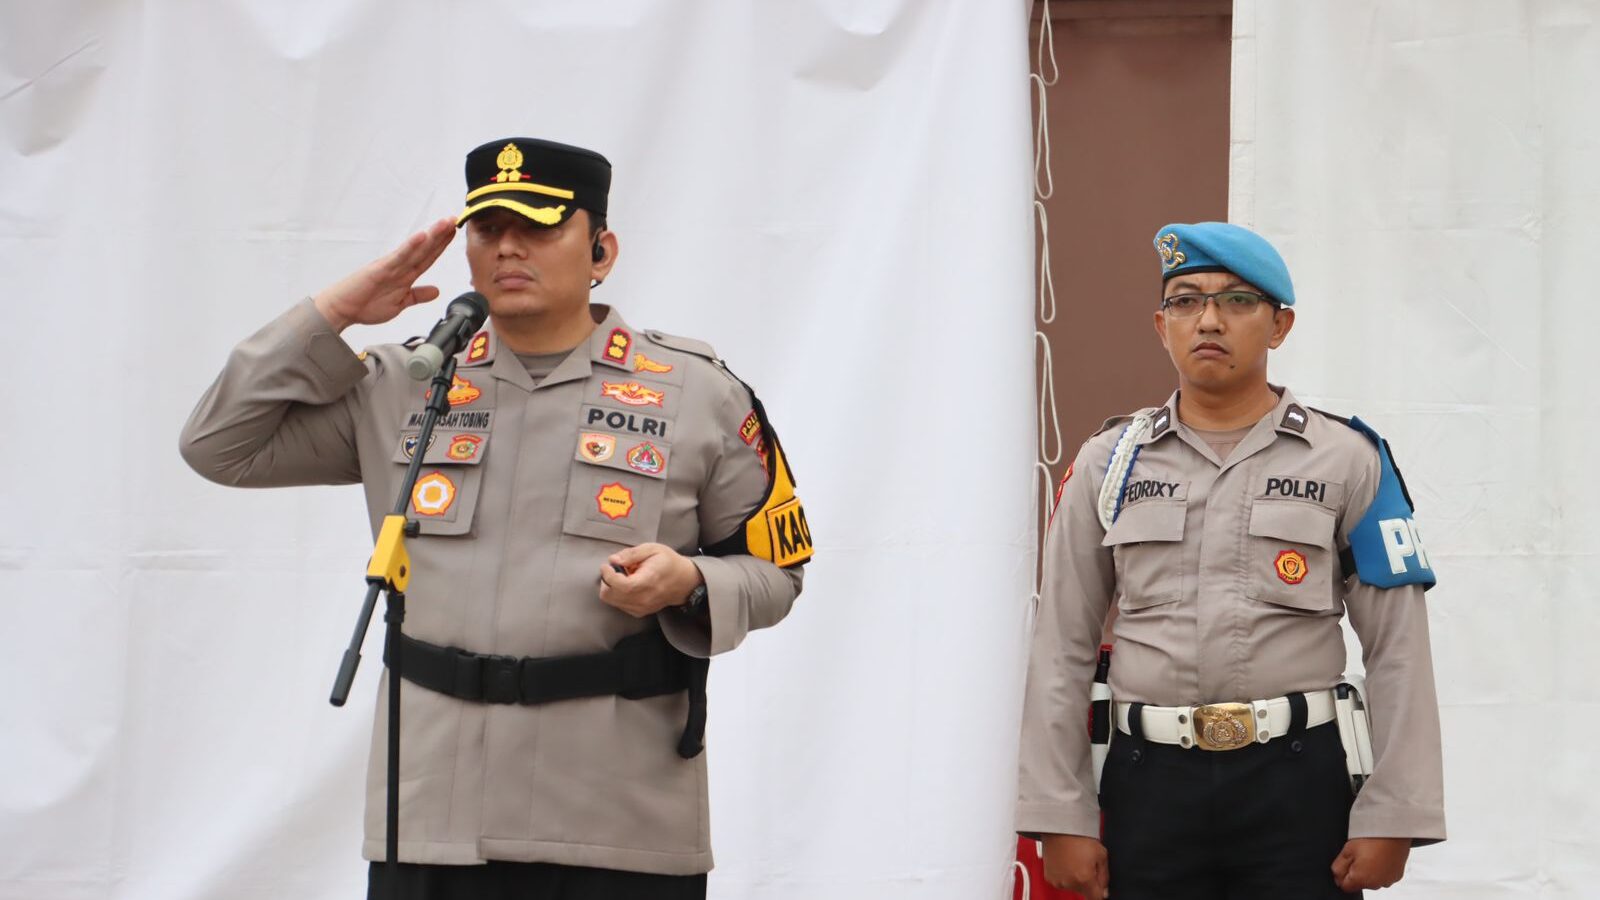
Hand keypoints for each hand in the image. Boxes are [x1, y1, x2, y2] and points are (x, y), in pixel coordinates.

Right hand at [312, 217, 456, 331]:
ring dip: (431, 235)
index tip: (454, 232)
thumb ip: (417, 295)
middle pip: (424, 248)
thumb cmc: (366, 304)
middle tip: (454, 219)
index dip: (441, 245)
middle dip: (440, 235)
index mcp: (405, 275)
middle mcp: (400, 267)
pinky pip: (399, 256)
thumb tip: (436, 291)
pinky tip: (422, 236)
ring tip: (445, 222)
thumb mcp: (400, 303)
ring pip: (415, 248)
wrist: (343, 310)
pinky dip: (410, 246)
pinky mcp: (381, 268)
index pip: (427, 257)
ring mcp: (391, 266)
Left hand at [598, 543, 703, 617]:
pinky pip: (618, 605)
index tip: (606, 565)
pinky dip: (617, 594)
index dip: (608, 575)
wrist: (684, 581)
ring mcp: (641, 608)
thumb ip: (631, 554)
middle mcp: (644, 598)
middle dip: (607, 580)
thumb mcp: (652, 549)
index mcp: (648, 581)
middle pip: (610, 595)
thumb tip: (613, 560)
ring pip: (612, 601)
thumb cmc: (668, 563)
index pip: (621, 585)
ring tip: (625, 576)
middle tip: (617, 569)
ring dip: (612, 587)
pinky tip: (628, 585)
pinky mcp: (639, 612)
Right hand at [1040, 834, 1108, 899]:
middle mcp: (1069, 883)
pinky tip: (1066, 861)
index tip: (1099, 883)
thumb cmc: (1079, 836)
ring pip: (1072, 886)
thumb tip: (1104, 891)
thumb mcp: (1101, 855)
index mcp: (1084, 879)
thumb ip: (1105, 877)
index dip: (1100, 891)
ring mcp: (1057, 881)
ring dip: (1075, 878)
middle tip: (1086, 864)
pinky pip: (1061, 881)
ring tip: (1075, 860)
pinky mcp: (1049, 877)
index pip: (1096, 898)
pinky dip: (1064, 875)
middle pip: (1084, 892)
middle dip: (1087, 881)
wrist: (1060, 826)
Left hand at [1332, 837, 1409, 891]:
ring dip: (1369, 870)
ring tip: (1371, 852)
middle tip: (1359, 853)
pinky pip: (1384, 875)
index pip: (1345, 886)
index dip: (1342, 873)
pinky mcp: (1397, 875)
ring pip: (1372, 879)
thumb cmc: (1371, 837)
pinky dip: (1381, 868)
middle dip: (1356, 870)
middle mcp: (1376, 884)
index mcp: (1362, 880)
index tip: (1346, 861)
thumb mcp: (1347, 850)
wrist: (1393, 829)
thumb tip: (1337, 877)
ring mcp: (1389, 880)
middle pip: (1360, 882)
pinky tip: (1380, 855)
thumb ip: (1338, 867)